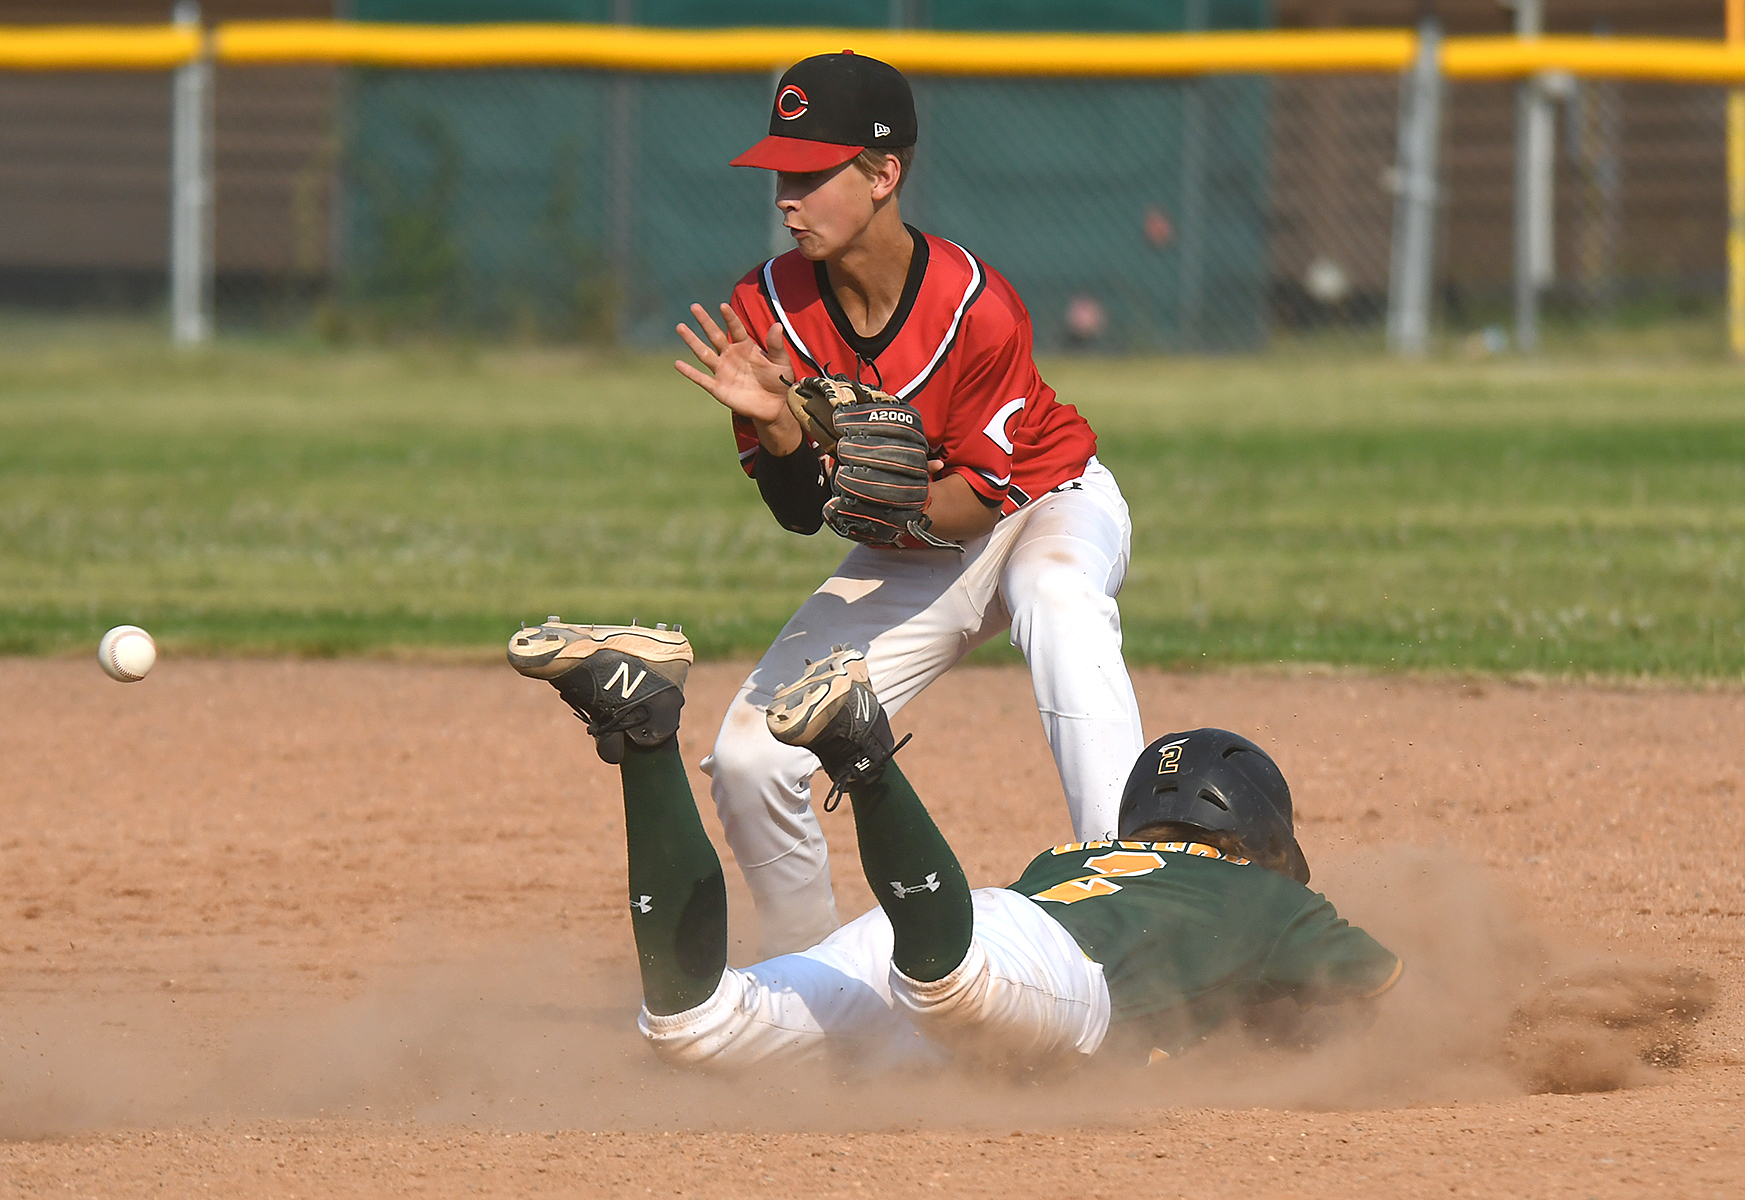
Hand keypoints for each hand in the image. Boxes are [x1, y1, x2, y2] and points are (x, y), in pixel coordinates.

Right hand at [674, 304, 802, 452]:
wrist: (774, 406)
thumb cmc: (779, 381)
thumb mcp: (780, 362)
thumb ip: (776, 345)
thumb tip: (778, 325)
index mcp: (746, 346)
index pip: (735, 329)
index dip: (730, 318)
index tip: (723, 306)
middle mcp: (731, 355)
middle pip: (715, 336)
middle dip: (705, 321)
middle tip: (694, 306)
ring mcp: (723, 370)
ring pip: (704, 353)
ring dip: (692, 341)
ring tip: (680, 326)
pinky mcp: (718, 387)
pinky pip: (701, 378)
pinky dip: (690, 372)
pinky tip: (678, 364)